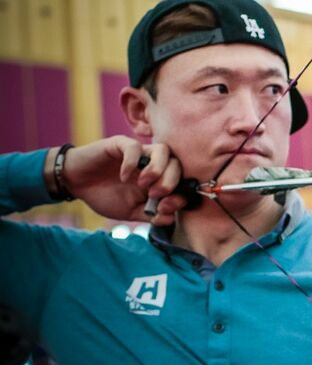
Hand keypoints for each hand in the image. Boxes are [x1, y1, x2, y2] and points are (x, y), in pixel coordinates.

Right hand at [49, 137, 189, 225]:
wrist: (76, 183)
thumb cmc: (105, 196)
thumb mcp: (130, 212)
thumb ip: (150, 215)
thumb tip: (170, 219)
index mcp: (159, 179)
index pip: (182, 181)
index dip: (180, 195)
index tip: (166, 208)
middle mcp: (153, 163)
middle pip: (176, 164)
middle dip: (171, 181)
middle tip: (155, 195)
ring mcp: (139, 152)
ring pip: (162, 150)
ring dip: (158, 168)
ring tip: (144, 184)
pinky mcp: (121, 144)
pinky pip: (134, 147)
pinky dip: (132, 162)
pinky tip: (124, 177)